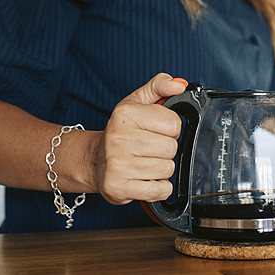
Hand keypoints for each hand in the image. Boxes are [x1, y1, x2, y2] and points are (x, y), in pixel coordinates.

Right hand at [92, 73, 186, 204]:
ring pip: (167, 169)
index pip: (174, 123)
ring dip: (161, 168)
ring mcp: (118, 165)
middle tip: (149, 149)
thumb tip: (179, 85)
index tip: (156, 131)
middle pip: (171, 148)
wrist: (95, 160)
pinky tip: (145, 179)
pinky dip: (159, 187)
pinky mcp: (118, 188)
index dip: (170, 129)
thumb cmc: (121, 132)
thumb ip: (159, 86)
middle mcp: (119, 139)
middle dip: (165, 150)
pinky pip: (160, 190)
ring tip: (145, 163)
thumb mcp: (136, 102)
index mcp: (126, 115)